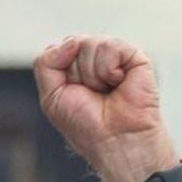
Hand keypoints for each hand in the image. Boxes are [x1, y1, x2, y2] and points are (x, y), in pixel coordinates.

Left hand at [33, 35, 174, 181]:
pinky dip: (109, 70)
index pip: (59, 48)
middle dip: (76, 74)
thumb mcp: (51, 96)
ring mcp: (115, 56)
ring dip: (92, 75)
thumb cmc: (85, 124)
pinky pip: (110, 47)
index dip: (60, 69)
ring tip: (106, 90)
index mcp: (75, 65)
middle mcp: (95, 57)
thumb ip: (46, 63)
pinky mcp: (134, 56)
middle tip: (91, 94)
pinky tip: (119, 83)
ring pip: (90, 44)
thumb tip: (73, 40)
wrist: (115, 140)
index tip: (72, 93)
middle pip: (73, 44)